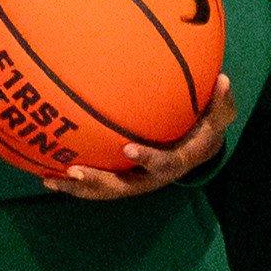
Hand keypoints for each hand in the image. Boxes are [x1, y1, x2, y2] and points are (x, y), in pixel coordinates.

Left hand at [53, 93, 233, 199]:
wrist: (195, 152)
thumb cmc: (203, 130)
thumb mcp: (218, 117)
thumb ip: (221, 102)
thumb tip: (225, 80)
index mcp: (174, 164)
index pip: (161, 164)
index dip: (145, 159)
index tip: (128, 148)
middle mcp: (150, 179)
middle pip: (122, 187)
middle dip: (97, 181)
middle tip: (74, 171)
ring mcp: (133, 181)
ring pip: (103, 190)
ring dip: (77, 187)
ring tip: (48, 178)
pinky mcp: (120, 178)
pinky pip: (95, 183)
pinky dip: (72, 180)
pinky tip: (45, 170)